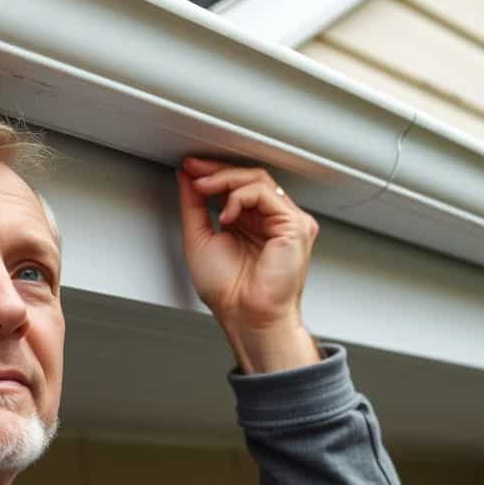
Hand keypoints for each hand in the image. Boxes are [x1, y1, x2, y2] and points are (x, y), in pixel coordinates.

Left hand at [176, 157, 320, 373]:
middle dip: (217, 170)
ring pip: (259, 179)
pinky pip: (267, 194)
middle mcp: (272, 220)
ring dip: (225, 180)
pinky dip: (241, 197)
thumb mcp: (199, 238)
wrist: (246, 317)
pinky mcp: (295, 226)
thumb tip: (188, 178)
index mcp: (253, 224)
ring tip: (205, 190)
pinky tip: (227, 214)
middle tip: (194, 171)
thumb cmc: (229, 293)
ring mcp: (286, 222)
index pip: (237, 185)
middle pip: (250, 177)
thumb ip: (194, 206)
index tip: (189, 167)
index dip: (212, 173)